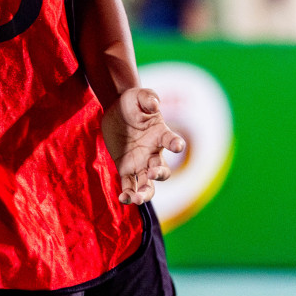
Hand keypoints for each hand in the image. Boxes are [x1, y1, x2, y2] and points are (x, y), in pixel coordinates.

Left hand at [101, 87, 185, 204]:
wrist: (117, 108)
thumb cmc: (133, 101)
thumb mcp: (140, 95)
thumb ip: (148, 98)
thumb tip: (155, 104)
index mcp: (160, 134)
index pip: (171, 140)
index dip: (176, 144)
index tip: (178, 146)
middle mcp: (153, 153)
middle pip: (162, 170)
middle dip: (159, 174)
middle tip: (151, 174)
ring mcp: (140, 163)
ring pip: (147, 184)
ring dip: (145, 193)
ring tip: (137, 198)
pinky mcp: (126, 168)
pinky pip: (129, 185)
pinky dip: (127, 195)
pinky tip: (123, 200)